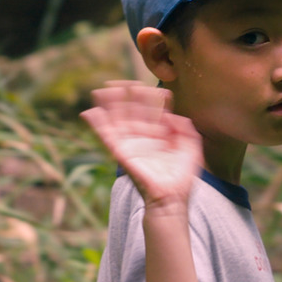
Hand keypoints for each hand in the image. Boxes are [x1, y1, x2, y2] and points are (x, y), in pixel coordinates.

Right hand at [81, 81, 202, 209]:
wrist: (171, 199)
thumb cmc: (183, 178)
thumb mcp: (191, 148)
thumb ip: (186, 128)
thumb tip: (170, 115)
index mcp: (161, 135)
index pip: (153, 111)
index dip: (152, 98)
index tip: (158, 89)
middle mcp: (144, 137)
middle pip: (132, 111)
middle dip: (127, 96)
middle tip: (123, 82)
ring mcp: (131, 144)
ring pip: (117, 119)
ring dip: (109, 105)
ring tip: (102, 89)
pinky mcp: (121, 153)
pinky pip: (107, 136)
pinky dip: (97, 125)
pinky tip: (90, 113)